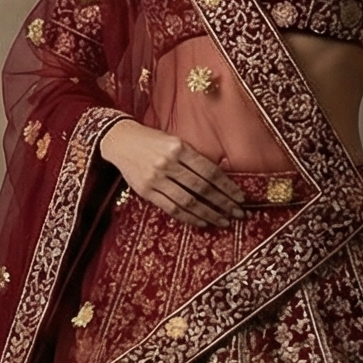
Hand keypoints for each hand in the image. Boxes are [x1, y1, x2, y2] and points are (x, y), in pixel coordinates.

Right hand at [99, 119, 245, 228]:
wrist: (121, 141)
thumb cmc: (154, 141)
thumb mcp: (176, 142)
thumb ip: (194, 159)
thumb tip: (221, 179)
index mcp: (179, 148)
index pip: (209, 171)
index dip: (227, 187)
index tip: (241, 198)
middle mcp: (168, 163)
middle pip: (202, 188)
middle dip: (223, 203)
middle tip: (239, 213)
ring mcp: (155, 179)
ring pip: (188, 201)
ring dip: (209, 214)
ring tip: (224, 221)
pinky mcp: (146, 191)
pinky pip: (171, 208)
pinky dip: (189, 217)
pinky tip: (202, 222)